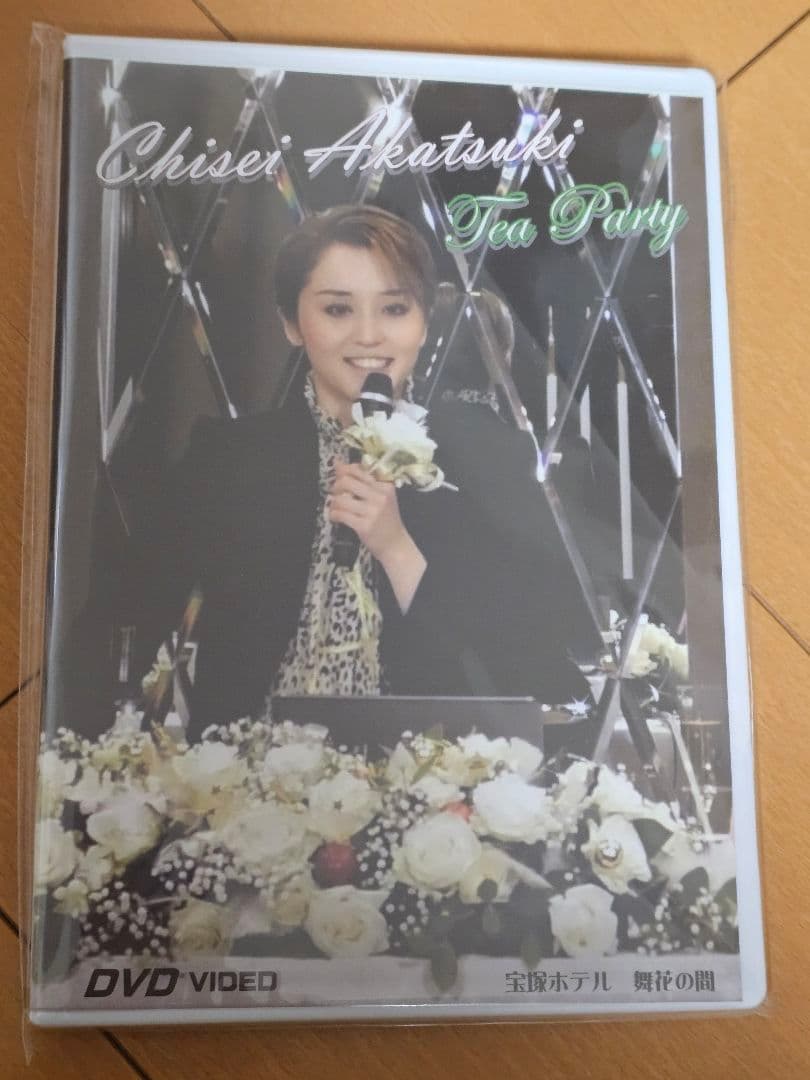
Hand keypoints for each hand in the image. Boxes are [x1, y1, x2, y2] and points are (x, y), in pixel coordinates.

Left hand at [328, 462, 425, 610]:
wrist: (396, 545)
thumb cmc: (387, 520)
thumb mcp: (382, 497)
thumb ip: (364, 481)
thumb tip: (339, 463)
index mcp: (385, 486)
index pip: (358, 470)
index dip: (343, 470)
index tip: (337, 474)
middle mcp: (380, 496)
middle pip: (347, 481)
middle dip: (335, 486)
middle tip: (336, 493)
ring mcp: (372, 512)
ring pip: (341, 499)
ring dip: (333, 503)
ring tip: (335, 507)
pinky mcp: (364, 526)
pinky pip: (340, 515)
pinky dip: (333, 514)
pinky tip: (336, 517)